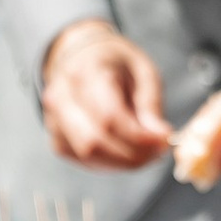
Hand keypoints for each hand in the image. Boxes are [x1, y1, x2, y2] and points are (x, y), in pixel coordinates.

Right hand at [39, 19, 172, 166]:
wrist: (81, 59)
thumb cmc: (115, 64)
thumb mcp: (143, 71)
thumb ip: (151, 104)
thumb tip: (161, 137)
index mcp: (86, 71)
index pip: (109, 116)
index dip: (139, 136)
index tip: (165, 140)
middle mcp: (62, 96)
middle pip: (95, 141)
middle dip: (132, 154)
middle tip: (158, 150)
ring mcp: (54, 120)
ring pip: (88, 155)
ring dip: (123, 161)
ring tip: (146, 152)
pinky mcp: (57, 139)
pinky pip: (84, 160)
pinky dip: (110, 162)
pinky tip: (126, 150)